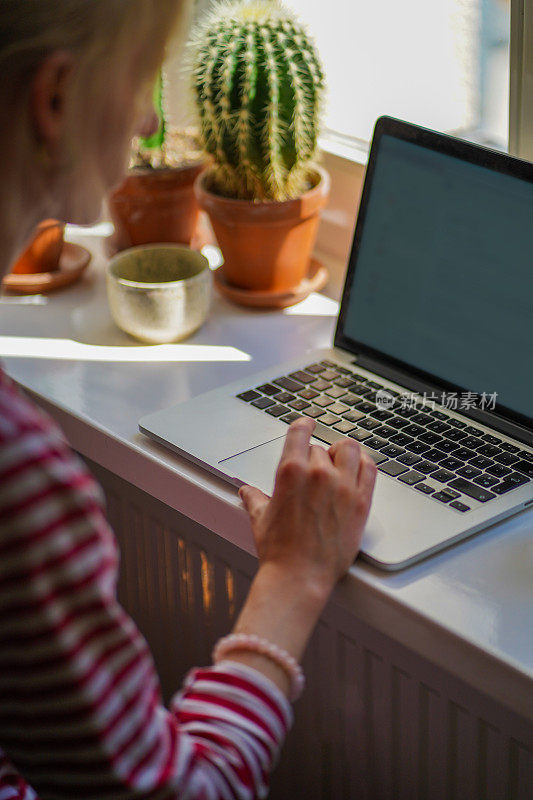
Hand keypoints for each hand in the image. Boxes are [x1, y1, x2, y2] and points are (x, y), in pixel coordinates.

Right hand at [239, 417, 376, 590]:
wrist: (300, 577)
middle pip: (322, 447)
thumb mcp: (260, 519)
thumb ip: (255, 498)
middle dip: (316, 456)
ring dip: (343, 453)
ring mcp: (343, 487)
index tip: (306, 424)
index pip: (300, 432)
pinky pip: (370, 469)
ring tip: (339, 462)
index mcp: (291, 472)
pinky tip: (358, 469)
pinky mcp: (362, 502)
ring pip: (350, 449)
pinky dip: (364, 464)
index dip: (303, 425)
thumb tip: (247, 491)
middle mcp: (319, 474)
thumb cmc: (279, 552)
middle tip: (314, 470)